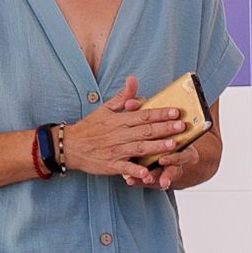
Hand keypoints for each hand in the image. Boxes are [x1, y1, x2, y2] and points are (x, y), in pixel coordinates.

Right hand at [56, 78, 185, 181]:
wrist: (70, 146)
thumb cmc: (90, 127)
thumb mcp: (105, 108)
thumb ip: (123, 96)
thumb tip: (133, 78)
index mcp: (119, 120)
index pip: (144, 115)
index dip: (161, 113)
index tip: (176, 111)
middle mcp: (120, 135)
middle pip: (146, 130)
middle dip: (165, 129)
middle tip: (181, 126)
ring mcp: (116, 151)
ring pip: (140, 148)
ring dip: (157, 147)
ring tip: (174, 145)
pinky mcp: (111, 165)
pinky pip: (126, 168)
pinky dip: (136, 171)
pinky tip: (148, 173)